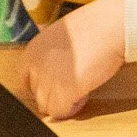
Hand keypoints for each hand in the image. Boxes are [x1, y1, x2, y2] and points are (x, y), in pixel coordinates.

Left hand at [24, 0, 126, 119]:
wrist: (111, 26)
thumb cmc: (96, 24)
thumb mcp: (63, 33)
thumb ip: (52, 50)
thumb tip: (55, 62)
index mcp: (32, 51)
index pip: (24, 81)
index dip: (42, 86)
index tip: (57, 85)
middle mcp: (35, 66)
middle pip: (36, 96)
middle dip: (54, 94)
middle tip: (74, 85)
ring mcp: (47, 80)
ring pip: (47, 107)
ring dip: (64, 102)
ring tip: (82, 89)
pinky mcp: (63, 92)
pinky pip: (61, 112)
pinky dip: (73, 108)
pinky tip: (85, 94)